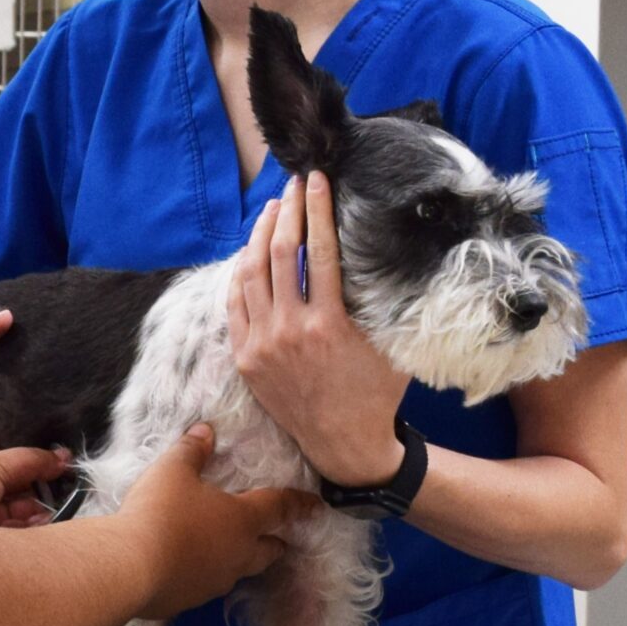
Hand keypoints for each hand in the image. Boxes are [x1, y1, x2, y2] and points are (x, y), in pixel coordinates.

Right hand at [117, 425, 321, 619]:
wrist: (128, 568)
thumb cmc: (159, 512)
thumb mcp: (173, 471)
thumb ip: (191, 451)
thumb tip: (205, 432)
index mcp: (242, 520)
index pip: (279, 508)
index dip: (299, 504)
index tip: (317, 506)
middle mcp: (238, 555)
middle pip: (268, 551)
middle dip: (274, 543)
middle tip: (275, 538)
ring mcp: (215, 582)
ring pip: (237, 571)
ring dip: (237, 560)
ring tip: (224, 550)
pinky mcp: (189, 601)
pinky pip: (205, 585)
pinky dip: (202, 574)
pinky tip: (184, 566)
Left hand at [227, 172, 411, 486]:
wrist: (344, 445)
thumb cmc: (376, 393)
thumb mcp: (390, 344)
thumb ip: (381, 302)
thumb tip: (383, 253)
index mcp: (328, 324)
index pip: (319, 250)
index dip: (317, 209)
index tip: (317, 181)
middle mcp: (289, 330)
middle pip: (279, 253)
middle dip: (286, 212)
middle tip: (292, 186)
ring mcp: (262, 344)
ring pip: (250, 274)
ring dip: (259, 236)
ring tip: (271, 211)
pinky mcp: (245, 357)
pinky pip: (236, 303)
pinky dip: (241, 272)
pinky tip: (250, 252)